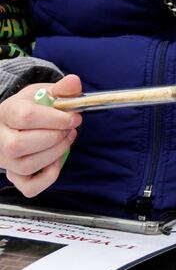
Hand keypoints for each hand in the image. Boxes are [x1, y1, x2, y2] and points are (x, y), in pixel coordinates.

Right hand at [0, 75, 81, 196]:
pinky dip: (48, 177)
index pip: (25, 117)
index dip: (56, 118)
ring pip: (27, 166)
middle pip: (20, 144)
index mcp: (5, 113)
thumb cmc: (32, 108)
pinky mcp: (14, 176)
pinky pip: (30, 187)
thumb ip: (62, 89)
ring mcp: (4, 161)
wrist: (16, 123)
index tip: (74, 117)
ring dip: (56, 153)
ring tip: (65, 140)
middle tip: (69, 129)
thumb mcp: (44, 93)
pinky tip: (56, 160)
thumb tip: (74, 83)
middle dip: (55, 137)